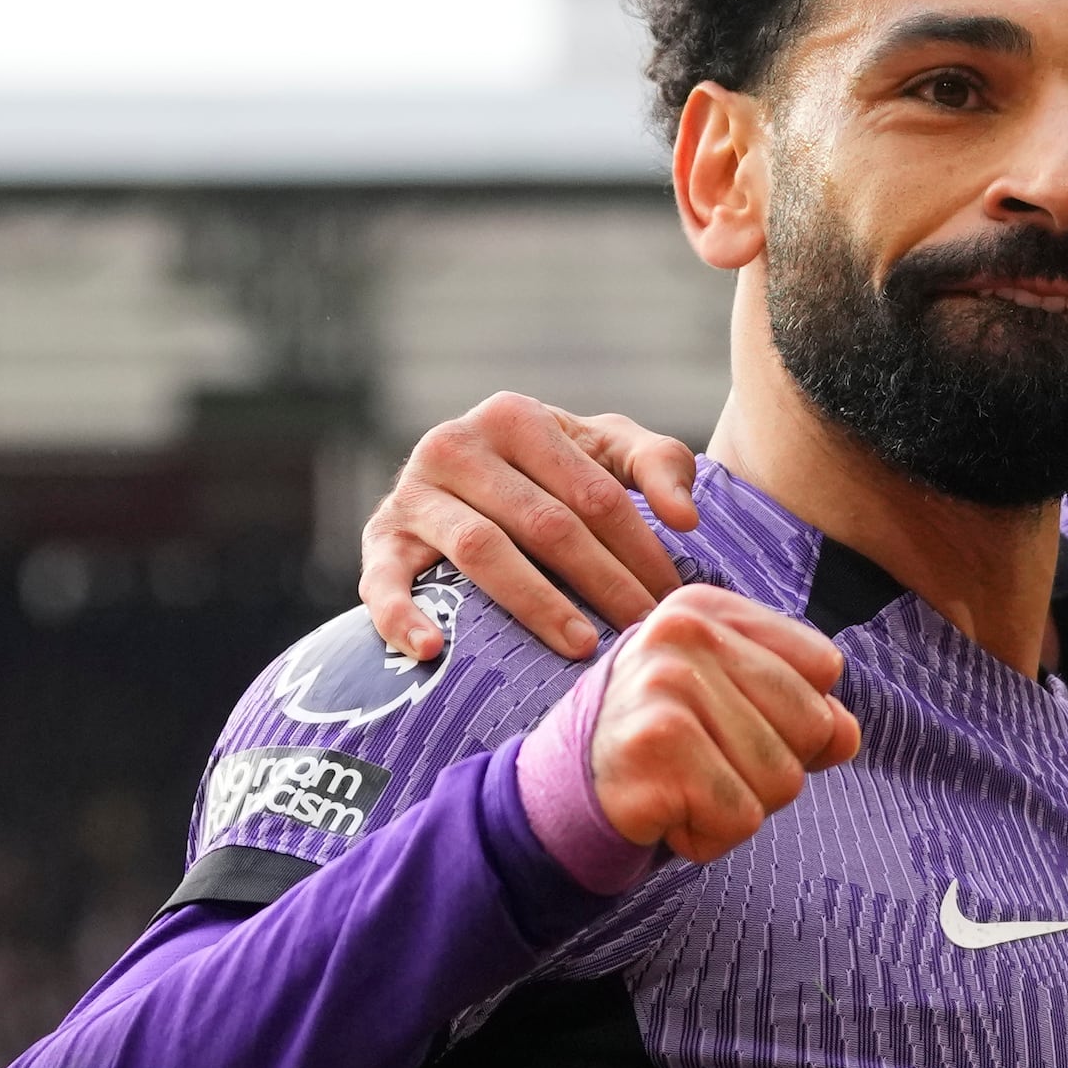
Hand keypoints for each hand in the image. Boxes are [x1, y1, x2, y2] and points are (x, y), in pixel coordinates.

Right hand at [359, 393, 702, 664]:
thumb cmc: (551, 471)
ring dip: (534, 603)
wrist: (465, 483)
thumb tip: (687, 518)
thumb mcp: (606, 452)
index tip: (671, 602)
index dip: (641, 551)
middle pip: (545, 524)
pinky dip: (401, 615)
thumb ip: (658, 465)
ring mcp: (412, 493)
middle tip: (640, 635)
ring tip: (581, 647)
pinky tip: (433, 649)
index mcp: (515, 418)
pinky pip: (383, 581)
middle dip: (602, 584)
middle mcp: (456, 444)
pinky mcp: (380, 539)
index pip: (592, 493)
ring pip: (481, 550)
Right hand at [585, 588, 858, 863]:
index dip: (794, 717)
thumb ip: (801, 708)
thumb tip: (845, 734)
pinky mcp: (655, 747)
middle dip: (771, 767)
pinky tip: (668, 813)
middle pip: (811, 724)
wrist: (563, 793)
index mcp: (706, 608)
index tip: (728, 723)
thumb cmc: (661, 745)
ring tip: (684, 787)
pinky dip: (712, 836)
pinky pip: (741, 818)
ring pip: (783, 778)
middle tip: (703, 763)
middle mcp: (684, 634)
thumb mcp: (731, 706)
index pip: (822, 667)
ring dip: (741, 806)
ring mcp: (666, 686)